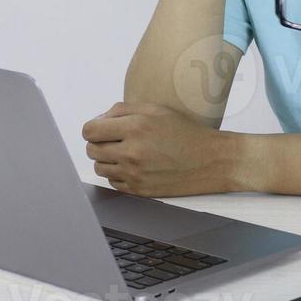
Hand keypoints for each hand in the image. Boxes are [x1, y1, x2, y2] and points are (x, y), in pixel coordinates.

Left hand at [82, 101, 239, 196]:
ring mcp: (134, 174)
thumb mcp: (156, 109)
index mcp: (135, 127)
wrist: (210, 160)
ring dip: (107, 159)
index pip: (90, 130)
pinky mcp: (139, 190)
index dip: (93, 128)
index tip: (100, 128)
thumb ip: (123, 110)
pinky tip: (134, 166)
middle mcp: (132, 152)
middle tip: (114, 139)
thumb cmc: (186, 132)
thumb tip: (100, 119)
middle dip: (99, 143)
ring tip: (125, 152)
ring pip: (99, 167)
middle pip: (91, 150)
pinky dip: (118, 174)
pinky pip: (113, 182)